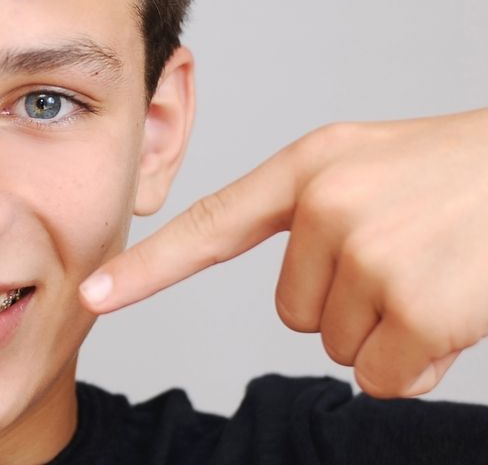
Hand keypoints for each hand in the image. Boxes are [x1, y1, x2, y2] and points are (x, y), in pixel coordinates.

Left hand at [79, 108, 487, 398]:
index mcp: (309, 168)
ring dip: (388, 333)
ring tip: (436, 274)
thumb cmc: (461, 177)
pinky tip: (454, 310)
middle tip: (409, 259)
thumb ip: (317, 222)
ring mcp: (368, 252)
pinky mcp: (413, 304)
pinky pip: (381, 377)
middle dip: (348, 307)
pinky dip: (418, 364)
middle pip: (291, 313)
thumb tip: (304, 315)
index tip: (93, 294)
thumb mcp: (371, 169)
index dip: (148, 267)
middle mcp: (326, 204)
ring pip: (336, 346)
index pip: (210, 225)